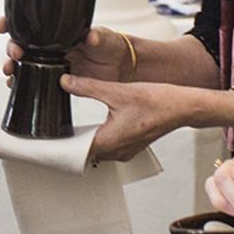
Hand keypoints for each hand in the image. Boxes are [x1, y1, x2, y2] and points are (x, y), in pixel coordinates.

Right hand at [0, 20, 130, 81]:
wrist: (121, 67)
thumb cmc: (112, 45)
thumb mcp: (105, 37)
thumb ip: (98, 37)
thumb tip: (92, 36)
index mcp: (58, 30)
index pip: (29, 22)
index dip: (11, 21)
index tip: (3, 25)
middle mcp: (50, 45)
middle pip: (20, 43)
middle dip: (11, 47)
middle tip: (15, 54)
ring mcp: (50, 62)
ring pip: (23, 63)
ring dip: (12, 67)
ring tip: (11, 71)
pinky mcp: (55, 78)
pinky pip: (33, 80)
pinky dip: (22, 83)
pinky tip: (16, 85)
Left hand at [58, 75, 189, 162]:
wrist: (183, 106)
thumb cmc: (157, 102)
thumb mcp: (117, 91)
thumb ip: (87, 87)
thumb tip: (66, 81)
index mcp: (109, 142)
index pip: (75, 152)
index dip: (61, 146)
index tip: (49, 139)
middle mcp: (117, 152)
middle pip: (85, 152)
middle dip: (73, 140)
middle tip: (59, 127)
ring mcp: (126, 151)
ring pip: (98, 149)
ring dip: (88, 138)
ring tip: (76, 124)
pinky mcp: (133, 145)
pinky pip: (110, 146)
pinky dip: (102, 136)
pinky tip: (100, 123)